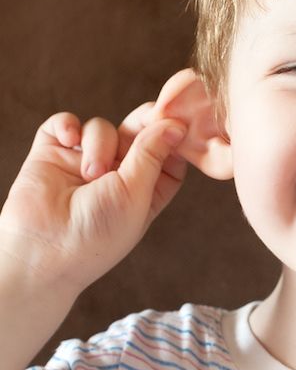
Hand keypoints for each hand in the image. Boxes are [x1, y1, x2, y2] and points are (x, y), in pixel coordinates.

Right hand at [0, 104, 187, 296]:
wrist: (42, 250)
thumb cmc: (96, 232)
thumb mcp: (135, 193)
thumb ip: (152, 154)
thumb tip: (177, 125)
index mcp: (146, 188)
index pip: (169, 153)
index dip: (173, 136)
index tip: (180, 123)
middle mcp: (117, 174)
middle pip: (137, 132)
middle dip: (143, 123)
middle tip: (147, 119)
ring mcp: (84, 162)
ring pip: (102, 128)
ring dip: (100, 144)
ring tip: (92, 174)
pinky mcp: (52, 154)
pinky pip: (64, 124)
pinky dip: (67, 126)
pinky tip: (69, 140)